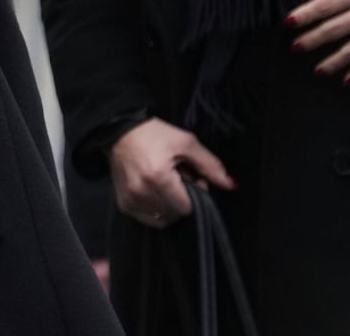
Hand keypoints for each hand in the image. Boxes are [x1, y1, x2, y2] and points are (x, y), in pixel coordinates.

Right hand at [107, 118, 235, 229]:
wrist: (119, 130)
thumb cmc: (154, 134)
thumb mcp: (186, 142)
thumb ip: (210, 165)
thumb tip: (231, 185)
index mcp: (158, 178)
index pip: (187, 207)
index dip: (195, 193)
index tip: (191, 177)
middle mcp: (142, 193)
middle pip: (176, 214)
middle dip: (182, 200)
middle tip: (178, 179)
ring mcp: (130, 201)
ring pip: (163, 219)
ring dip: (169, 205)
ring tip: (166, 184)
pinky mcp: (124, 205)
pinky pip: (149, 219)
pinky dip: (156, 209)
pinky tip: (154, 191)